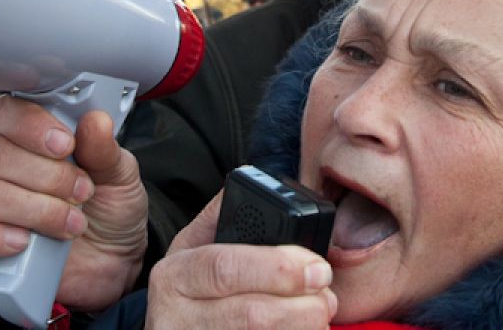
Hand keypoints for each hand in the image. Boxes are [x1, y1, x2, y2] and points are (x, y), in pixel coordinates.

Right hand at [0, 95, 147, 310]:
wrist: (116, 265)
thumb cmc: (111, 213)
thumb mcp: (121, 177)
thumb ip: (106, 151)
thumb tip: (95, 120)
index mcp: (34, 141)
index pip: (6, 113)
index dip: (29, 125)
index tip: (65, 144)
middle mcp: (7, 172)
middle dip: (47, 176)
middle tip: (82, 192)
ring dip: (35, 210)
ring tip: (72, 224)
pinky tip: (22, 243)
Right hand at [144, 193, 336, 328]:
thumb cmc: (191, 287)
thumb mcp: (194, 247)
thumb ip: (224, 216)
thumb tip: (266, 188)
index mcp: (175, 273)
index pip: (227, 267)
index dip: (277, 268)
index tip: (317, 267)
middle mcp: (175, 315)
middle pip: (250, 314)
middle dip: (300, 307)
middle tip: (327, 299)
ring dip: (300, 329)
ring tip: (319, 317)